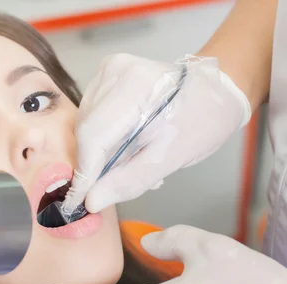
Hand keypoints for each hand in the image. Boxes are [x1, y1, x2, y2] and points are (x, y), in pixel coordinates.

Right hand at [62, 53, 251, 213]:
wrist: (216, 91)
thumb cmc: (203, 120)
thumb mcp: (172, 158)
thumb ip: (130, 180)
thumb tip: (92, 200)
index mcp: (136, 86)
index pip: (93, 136)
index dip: (84, 173)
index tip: (80, 201)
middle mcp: (115, 71)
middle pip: (86, 131)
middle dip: (96, 164)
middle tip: (118, 182)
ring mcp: (108, 70)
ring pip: (85, 126)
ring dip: (101, 152)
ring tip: (131, 160)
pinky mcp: (106, 76)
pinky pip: (92, 117)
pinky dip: (104, 138)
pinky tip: (126, 144)